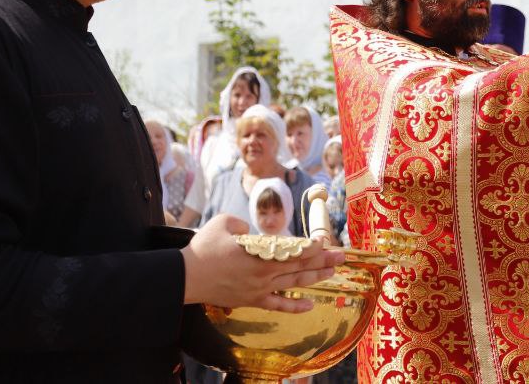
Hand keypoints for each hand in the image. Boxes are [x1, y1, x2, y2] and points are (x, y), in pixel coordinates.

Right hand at [182, 215, 344, 310]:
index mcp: (261, 253)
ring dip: (316, 277)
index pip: (295, 250)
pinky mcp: (252, 300)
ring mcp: (260, 288)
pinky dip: (294, 305)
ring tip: (333, 273)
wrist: (185, 277)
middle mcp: (266, 273)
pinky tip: (310, 305)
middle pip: (301, 265)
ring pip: (294, 283)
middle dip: (324, 260)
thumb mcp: (224, 223)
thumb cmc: (203, 248)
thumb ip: (243, 225)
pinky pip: (278, 304)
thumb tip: (252, 233)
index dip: (313, 246)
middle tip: (342, 257)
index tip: (326, 242)